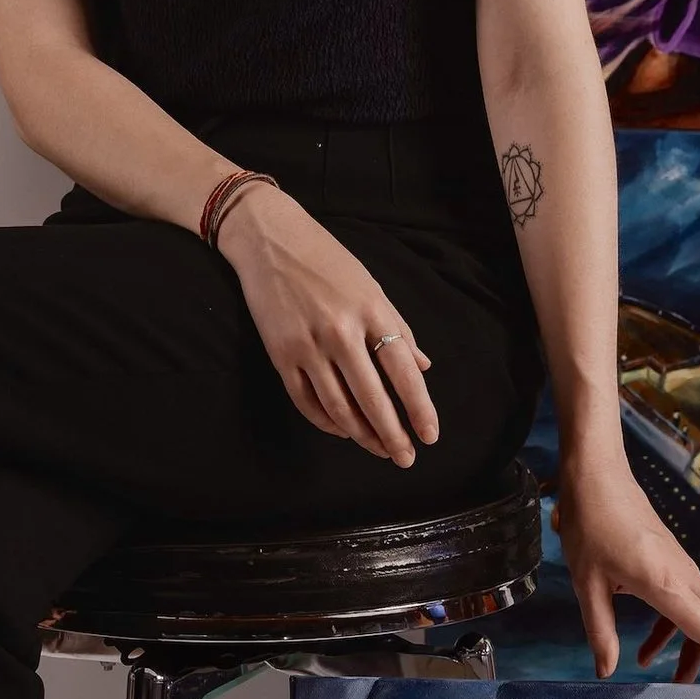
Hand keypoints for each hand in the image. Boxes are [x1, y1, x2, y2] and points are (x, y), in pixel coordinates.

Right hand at [214, 185, 438, 465]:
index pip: (402, 370)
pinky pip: (306, 401)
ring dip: (360, 435)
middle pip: (372, 397)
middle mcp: (340, 331)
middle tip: (405, 458)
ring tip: (378, 450)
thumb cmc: (327, 261)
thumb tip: (423, 367)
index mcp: (371, 310)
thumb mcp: (370, 287)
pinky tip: (342, 431)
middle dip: (391, 434)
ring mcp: (307, 344)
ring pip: (338, 407)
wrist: (269, 240)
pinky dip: (326, 422)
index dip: (418, 407)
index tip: (429, 436)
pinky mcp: (280, 354)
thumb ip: (397, 328)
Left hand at [555, 444, 699, 687]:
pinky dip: (678, 633)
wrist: (598, 476)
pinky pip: (688, 605)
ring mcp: (683, 569)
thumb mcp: (588, 583)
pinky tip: (650, 653)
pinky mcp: (674, 564)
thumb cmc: (592, 524)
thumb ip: (601, 632)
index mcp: (666, 583)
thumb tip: (606, 671)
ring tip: (692, 684)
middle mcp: (685, 576)